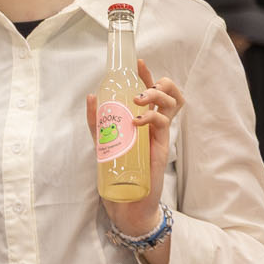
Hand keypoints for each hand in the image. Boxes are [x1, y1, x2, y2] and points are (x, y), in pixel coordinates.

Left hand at [86, 58, 180, 235]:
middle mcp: (154, 125)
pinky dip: (151, 116)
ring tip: (138, 100)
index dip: (148, 75)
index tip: (138, 63)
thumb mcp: (102, 141)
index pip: (151, 92)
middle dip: (159, 83)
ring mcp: (160, 135)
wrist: (127, 201)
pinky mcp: (162, 147)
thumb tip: (91, 97)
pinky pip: (164, 124)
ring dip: (156, 96)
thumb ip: (97, 121)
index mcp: (143, 120)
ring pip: (171, 104)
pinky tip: (137, 120)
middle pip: (169, 94)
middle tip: (141, 88)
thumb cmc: (117, 171)